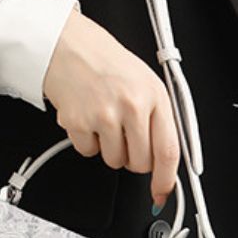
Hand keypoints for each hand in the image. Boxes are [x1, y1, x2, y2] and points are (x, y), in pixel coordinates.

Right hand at [43, 6, 180, 211]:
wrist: (69, 46)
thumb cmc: (107, 63)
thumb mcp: (146, 82)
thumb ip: (158, 118)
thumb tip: (164, 159)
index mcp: (154, 96)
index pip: (167, 150)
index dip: (166, 178)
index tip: (162, 191)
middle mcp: (132, 106)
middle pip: (140, 162)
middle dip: (134, 158)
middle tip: (126, 135)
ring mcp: (104, 115)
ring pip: (114, 161)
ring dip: (110, 148)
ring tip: (105, 118)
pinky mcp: (78, 122)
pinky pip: (88, 152)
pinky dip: (87, 141)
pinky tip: (88, 116)